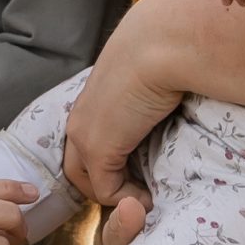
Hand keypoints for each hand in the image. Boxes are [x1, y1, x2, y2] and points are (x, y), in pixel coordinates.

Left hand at [63, 4, 189, 203]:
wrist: (161, 45)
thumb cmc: (164, 55)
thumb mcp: (150, 84)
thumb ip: (146, 104)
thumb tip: (165, 115)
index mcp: (91, 103)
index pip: (86, 146)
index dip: (110, 166)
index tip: (139, 175)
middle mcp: (80, 119)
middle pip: (78, 169)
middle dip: (106, 186)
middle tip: (138, 192)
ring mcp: (83, 135)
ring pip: (88, 182)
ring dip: (117, 195)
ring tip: (147, 196)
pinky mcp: (97, 149)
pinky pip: (107, 191)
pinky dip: (130, 199)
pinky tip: (152, 196)